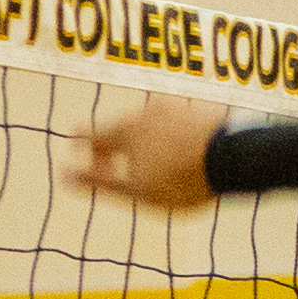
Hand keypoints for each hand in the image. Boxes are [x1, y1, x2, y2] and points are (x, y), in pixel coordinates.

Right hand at [63, 95, 232, 211]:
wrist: (236, 156)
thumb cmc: (183, 179)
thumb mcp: (137, 190)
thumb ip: (98, 182)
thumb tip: (61, 175)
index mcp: (125, 130)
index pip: (91, 134)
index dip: (81, 145)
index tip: (74, 147)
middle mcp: (145, 112)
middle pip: (119, 128)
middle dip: (110, 146)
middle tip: (108, 162)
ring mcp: (174, 108)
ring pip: (147, 124)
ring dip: (140, 141)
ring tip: (145, 160)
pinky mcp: (199, 110)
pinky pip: (173, 123)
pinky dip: (167, 136)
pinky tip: (177, 151)